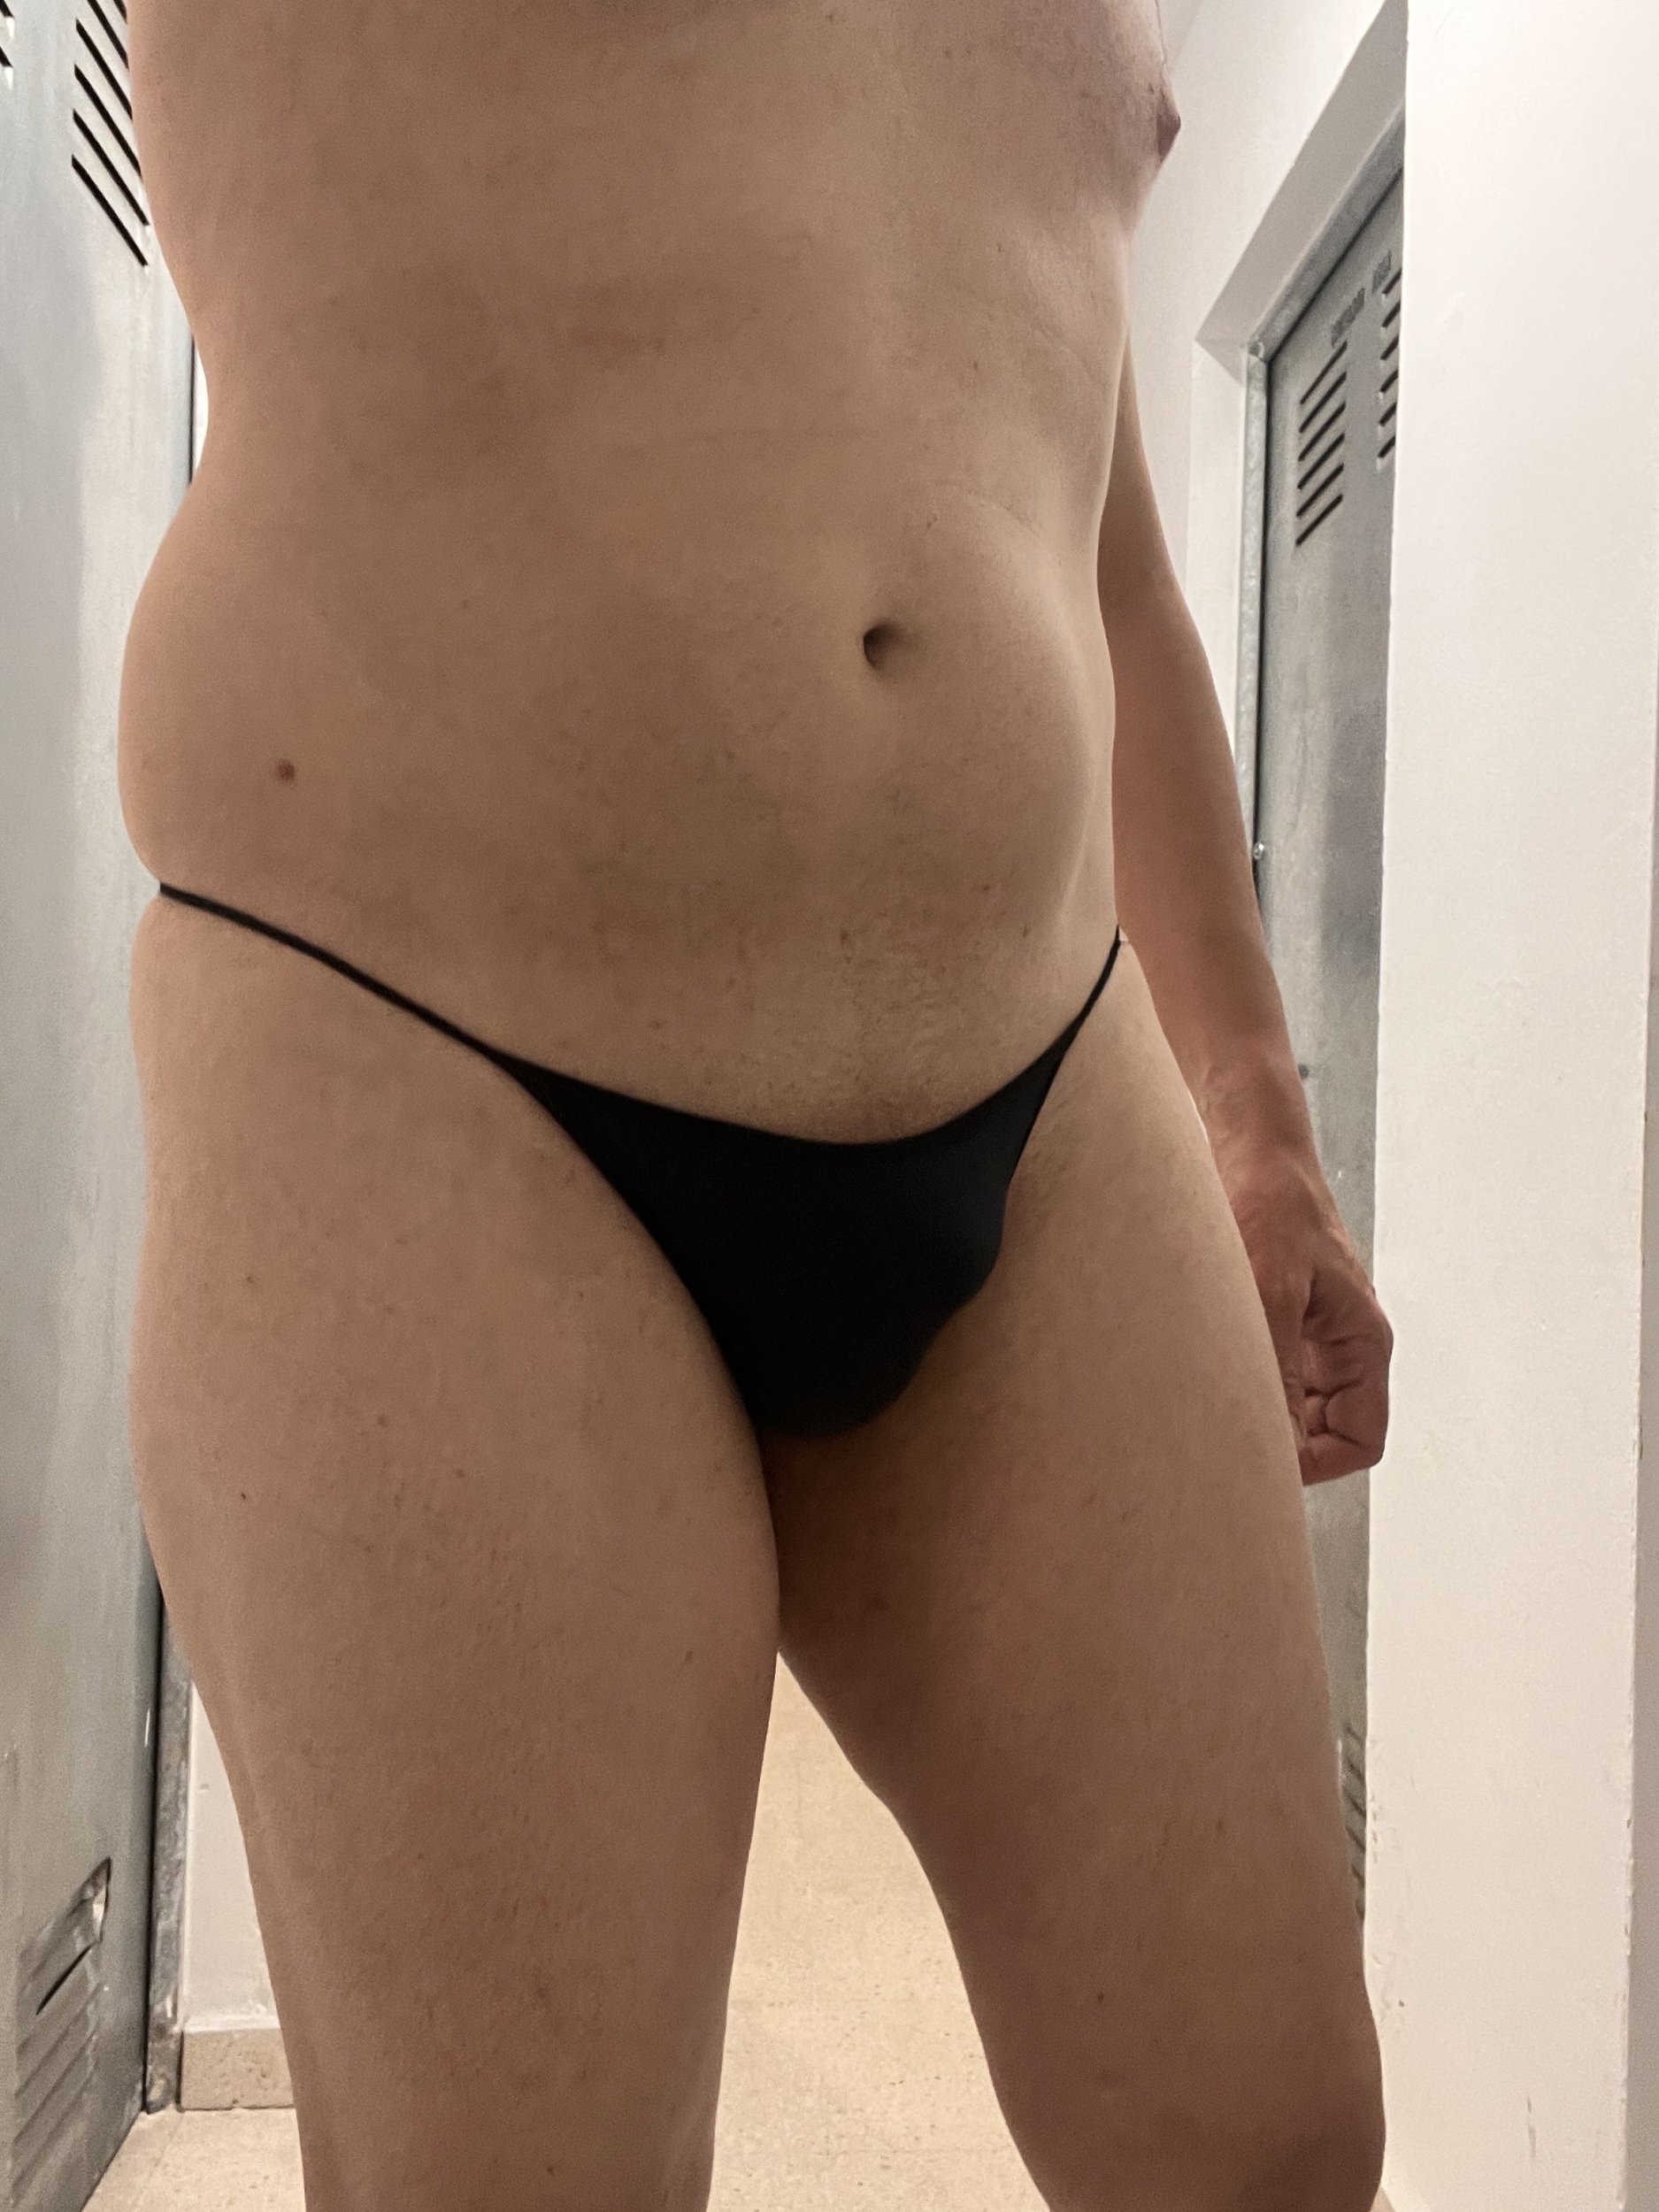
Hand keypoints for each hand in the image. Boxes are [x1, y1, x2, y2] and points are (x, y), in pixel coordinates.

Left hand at [1213, 1139, 1392, 1485]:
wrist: (1250, 1155)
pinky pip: (1266, 1375)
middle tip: (1226, 1433)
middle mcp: (1340, 1349)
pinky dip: (1239, 1381)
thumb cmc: (1273, 1206)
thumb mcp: (1272, 1290)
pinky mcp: (1275, 1324)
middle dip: (1281, 1439)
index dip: (1317, 1461)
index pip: (1360, 1439)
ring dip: (1257, 1408)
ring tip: (1211, 1393)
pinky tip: (1205, 1367)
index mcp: (1362, 1343)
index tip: (1266, 1458)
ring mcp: (1307, 1338)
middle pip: (1323, 1432)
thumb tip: (1270, 1439)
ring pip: (1291, 1408)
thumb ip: (1276, 1367)